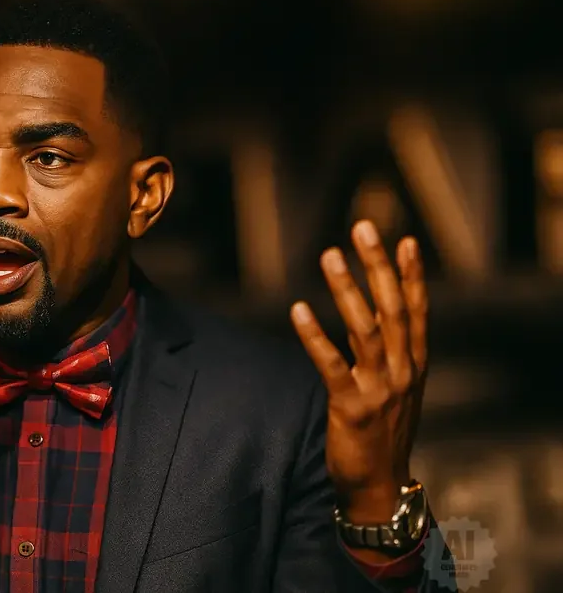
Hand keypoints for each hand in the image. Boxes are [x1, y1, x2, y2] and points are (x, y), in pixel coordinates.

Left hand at [290, 220, 427, 522]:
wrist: (379, 486)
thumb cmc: (383, 431)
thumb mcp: (395, 387)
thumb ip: (383, 349)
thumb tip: (367, 308)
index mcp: (414, 364)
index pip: (416, 310)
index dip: (411, 274)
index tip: (405, 239)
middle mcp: (403, 371)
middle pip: (392, 308)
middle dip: (378, 265)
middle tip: (362, 227)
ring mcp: (380, 389)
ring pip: (365, 329)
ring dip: (346, 289)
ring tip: (329, 255)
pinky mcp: (352, 407)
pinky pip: (332, 365)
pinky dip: (315, 335)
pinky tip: (298, 308)